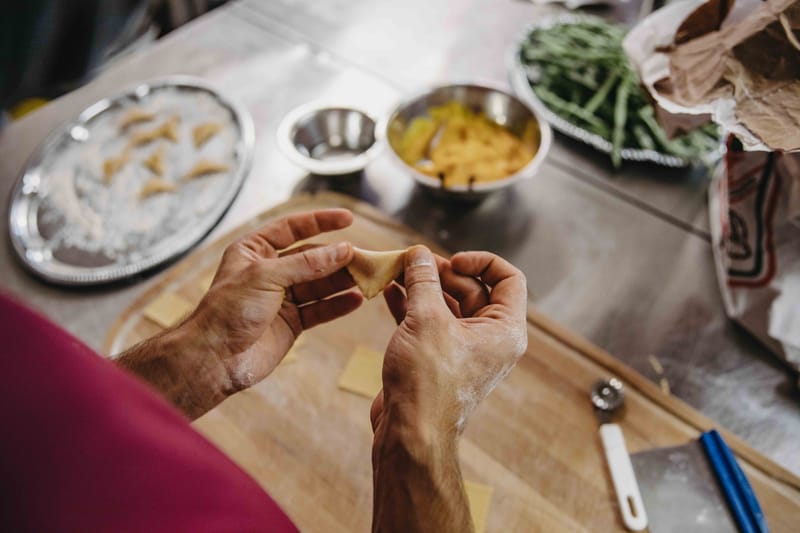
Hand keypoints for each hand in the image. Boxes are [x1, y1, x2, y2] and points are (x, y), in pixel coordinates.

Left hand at [191, 209, 362, 389]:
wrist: (215, 358)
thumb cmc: (228, 310)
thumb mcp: (266, 276)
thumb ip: (307, 263)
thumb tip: (343, 250)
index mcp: (255, 251)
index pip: (292, 228)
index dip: (320, 222)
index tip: (348, 217)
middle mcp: (270, 272)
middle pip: (312, 258)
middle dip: (338, 257)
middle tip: (365, 257)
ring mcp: (282, 298)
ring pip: (319, 284)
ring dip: (342, 281)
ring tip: (367, 277)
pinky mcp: (291, 323)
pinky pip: (320, 309)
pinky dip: (338, 305)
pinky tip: (357, 299)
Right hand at [371, 245, 526, 442]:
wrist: (409, 434)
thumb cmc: (428, 383)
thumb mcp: (426, 319)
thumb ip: (423, 280)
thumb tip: (418, 254)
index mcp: (504, 330)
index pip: (509, 279)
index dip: (482, 261)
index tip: (452, 260)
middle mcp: (489, 340)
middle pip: (473, 288)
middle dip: (442, 272)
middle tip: (413, 261)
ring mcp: (462, 350)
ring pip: (446, 305)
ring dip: (423, 286)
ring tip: (396, 270)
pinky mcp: (437, 359)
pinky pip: (429, 322)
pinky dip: (411, 305)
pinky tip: (389, 290)